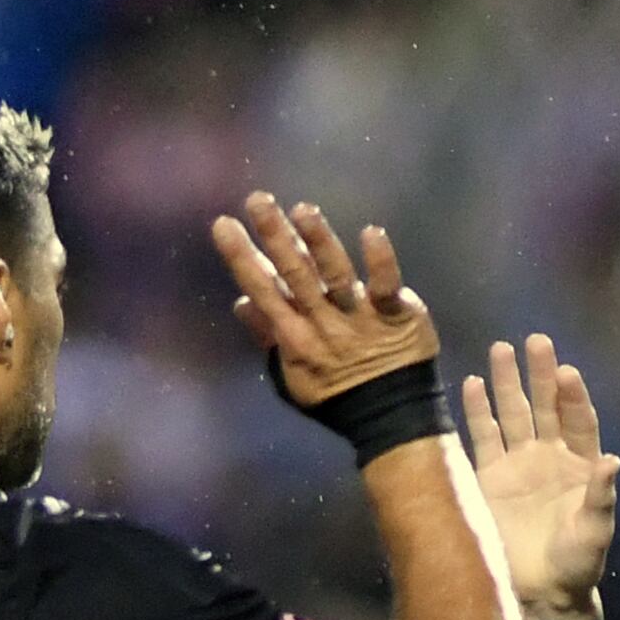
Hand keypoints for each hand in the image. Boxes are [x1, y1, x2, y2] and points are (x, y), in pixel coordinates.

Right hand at [213, 192, 437, 403]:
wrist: (392, 419)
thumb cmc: (337, 394)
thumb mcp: (293, 375)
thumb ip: (269, 336)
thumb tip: (240, 303)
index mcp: (296, 336)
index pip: (264, 290)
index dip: (243, 258)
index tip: (224, 224)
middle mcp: (324, 323)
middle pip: (296, 275)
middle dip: (276, 237)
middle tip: (258, 200)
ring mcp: (360, 318)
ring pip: (336, 275)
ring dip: (319, 242)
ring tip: (303, 211)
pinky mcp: (396, 314)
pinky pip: (386, 285)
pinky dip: (380, 260)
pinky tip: (370, 232)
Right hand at [460, 333, 619, 609]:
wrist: (541, 592)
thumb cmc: (578, 563)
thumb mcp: (596, 532)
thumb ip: (602, 497)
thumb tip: (612, 460)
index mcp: (581, 464)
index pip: (578, 420)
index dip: (572, 396)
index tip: (566, 372)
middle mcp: (549, 456)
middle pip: (545, 406)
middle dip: (540, 375)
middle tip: (536, 342)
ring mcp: (518, 464)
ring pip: (512, 414)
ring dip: (507, 383)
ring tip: (501, 349)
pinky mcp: (489, 479)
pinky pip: (483, 438)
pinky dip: (477, 412)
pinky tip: (471, 384)